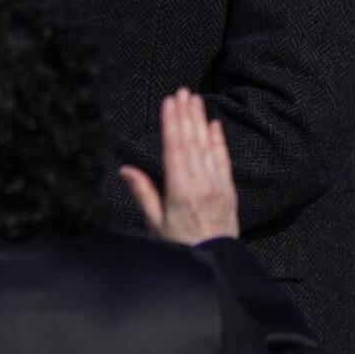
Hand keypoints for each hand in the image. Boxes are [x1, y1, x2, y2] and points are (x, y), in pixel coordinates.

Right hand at [119, 89, 238, 244]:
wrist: (216, 261)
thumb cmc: (182, 244)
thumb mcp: (155, 223)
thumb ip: (143, 193)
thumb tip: (126, 169)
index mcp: (180, 191)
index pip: (175, 149)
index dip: (172, 123)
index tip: (169, 102)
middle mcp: (201, 184)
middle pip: (191, 142)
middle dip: (185, 114)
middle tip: (181, 91)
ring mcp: (217, 185)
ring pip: (207, 146)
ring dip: (200, 121)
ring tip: (195, 99)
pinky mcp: (228, 189)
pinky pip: (223, 159)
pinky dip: (218, 140)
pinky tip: (214, 124)